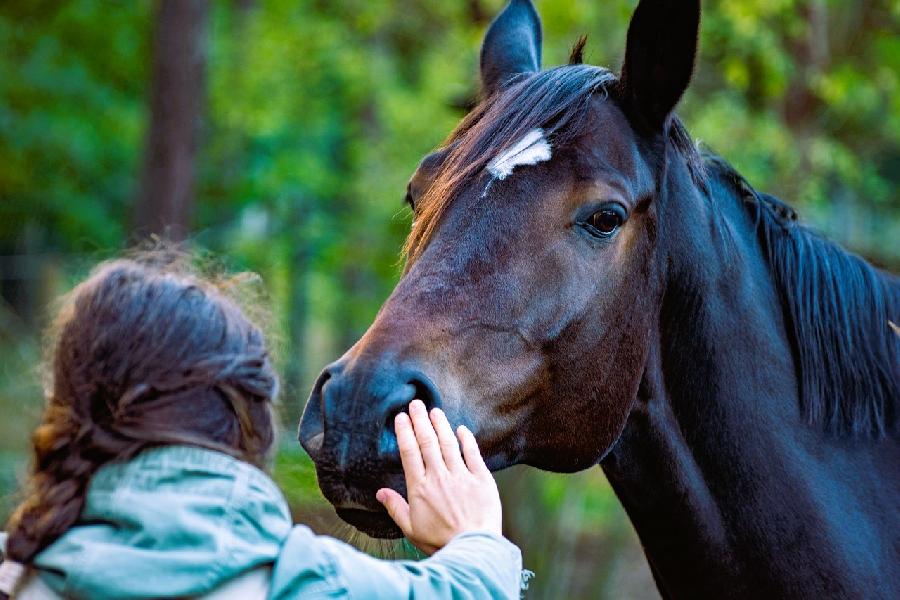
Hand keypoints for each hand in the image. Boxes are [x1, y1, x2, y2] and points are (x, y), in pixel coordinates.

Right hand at [375, 400, 502, 554]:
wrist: (472, 549)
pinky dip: (467, 440)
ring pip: (448, 443)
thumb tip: (380, 493)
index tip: (401, 418)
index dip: (404, 432)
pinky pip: (473, 454)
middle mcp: (439, 477)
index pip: (409, 453)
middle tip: (415, 404)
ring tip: (435, 410)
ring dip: (441, 425)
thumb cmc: (440, 542)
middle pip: (427, 442)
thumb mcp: (411, 529)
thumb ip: (396, 508)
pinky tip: (461, 429)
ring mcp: (461, 476)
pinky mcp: (482, 480)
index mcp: (420, 488)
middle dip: (420, 420)